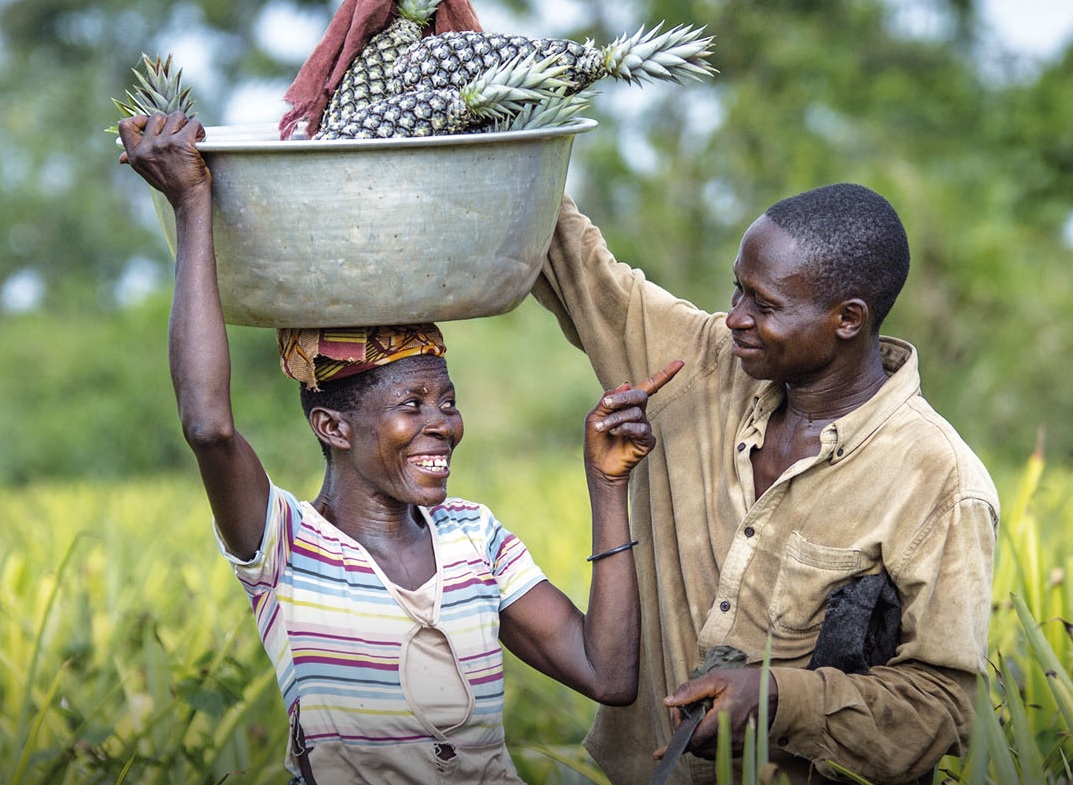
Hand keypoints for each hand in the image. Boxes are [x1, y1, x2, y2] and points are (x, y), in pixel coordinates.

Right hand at [117, 111, 209, 206]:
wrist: (188, 198)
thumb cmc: (171, 185)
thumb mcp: (146, 172)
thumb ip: (137, 158)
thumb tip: (121, 158)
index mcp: (135, 154)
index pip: (125, 126)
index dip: (139, 120)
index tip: (153, 125)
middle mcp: (147, 147)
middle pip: (157, 117)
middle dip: (170, 123)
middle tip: (179, 135)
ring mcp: (164, 144)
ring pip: (176, 117)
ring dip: (186, 125)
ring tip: (191, 138)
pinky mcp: (182, 143)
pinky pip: (193, 124)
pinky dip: (199, 130)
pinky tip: (200, 140)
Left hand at [585, 360, 683, 479]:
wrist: (598, 465)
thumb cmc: (596, 439)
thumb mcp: (595, 415)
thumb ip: (608, 399)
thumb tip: (626, 384)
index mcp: (628, 404)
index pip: (649, 385)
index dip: (664, 374)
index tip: (681, 362)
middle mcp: (640, 413)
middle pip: (640, 395)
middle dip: (623, 398)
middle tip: (607, 404)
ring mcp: (645, 427)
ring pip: (635, 414)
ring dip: (615, 419)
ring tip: (602, 428)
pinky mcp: (648, 441)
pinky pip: (640, 429)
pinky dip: (626, 429)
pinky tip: (616, 433)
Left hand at [656, 667, 776, 759]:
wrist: (774, 693)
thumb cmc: (746, 683)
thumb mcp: (717, 679)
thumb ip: (691, 690)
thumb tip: (669, 702)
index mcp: (722, 719)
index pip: (693, 740)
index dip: (675, 744)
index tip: (659, 752)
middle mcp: (730, 737)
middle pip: (697, 746)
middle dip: (685, 732)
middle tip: (686, 711)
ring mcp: (737, 745)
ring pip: (706, 751)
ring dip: (696, 738)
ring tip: (699, 715)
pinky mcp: (740, 748)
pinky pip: (717, 751)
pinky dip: (708, 741)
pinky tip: (709, 723)